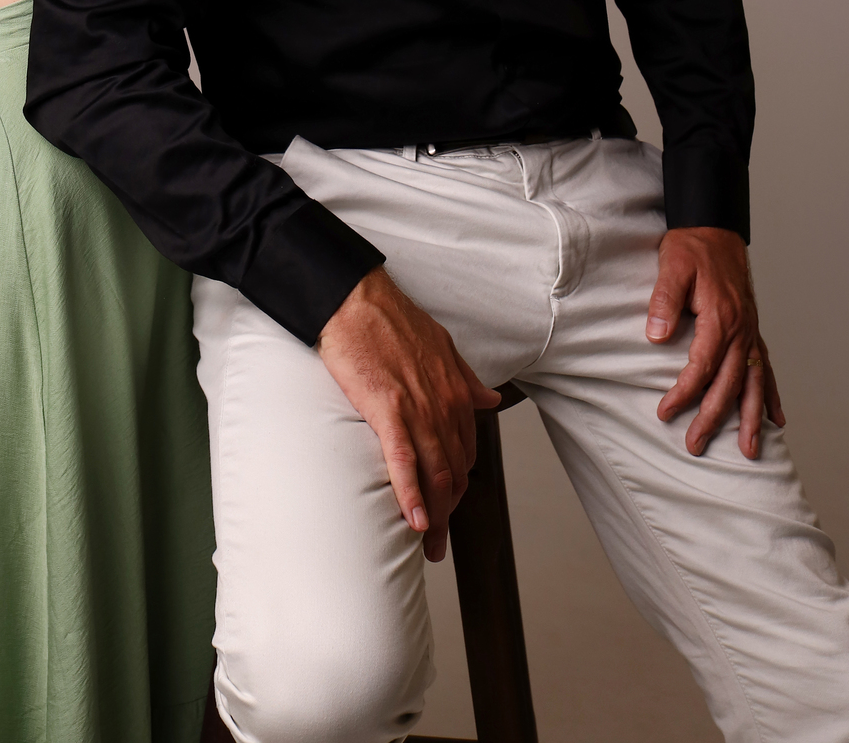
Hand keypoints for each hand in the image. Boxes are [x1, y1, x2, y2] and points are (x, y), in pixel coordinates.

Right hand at [317, 267, 500, 561]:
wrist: (357, 300)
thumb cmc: (392, 320)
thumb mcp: (442, 347)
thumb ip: (467, 379)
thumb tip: (491, 402)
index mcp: (458, 392)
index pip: (466, 454)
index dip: (458, 487)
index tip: (448, 509)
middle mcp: (445, 405)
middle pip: (454, 474)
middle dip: (450, 515)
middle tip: (439, 546)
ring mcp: (419, 410)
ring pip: (435, 475)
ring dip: (435, 518)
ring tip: (428, 548)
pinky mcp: (388, 410)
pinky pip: (405, 462)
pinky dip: (411, 495)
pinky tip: (413, 522)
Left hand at [648, 227, 785, 459]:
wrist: (714, 228)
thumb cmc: (691, 247)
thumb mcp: (672, 267)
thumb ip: (664, 301)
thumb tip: (656, 336)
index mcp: (721, 318)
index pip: (702, 366)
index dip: (683, 393)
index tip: (665, 412)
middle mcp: (741, 330)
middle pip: (729, 384)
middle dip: (713, 418)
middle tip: (696, 445)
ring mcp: (750, 331)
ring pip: (753, 383)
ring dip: (750, 418)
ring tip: (749, 450)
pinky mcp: (751, 329)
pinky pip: (766, 368)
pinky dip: (771, 394)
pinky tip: (776, 417)